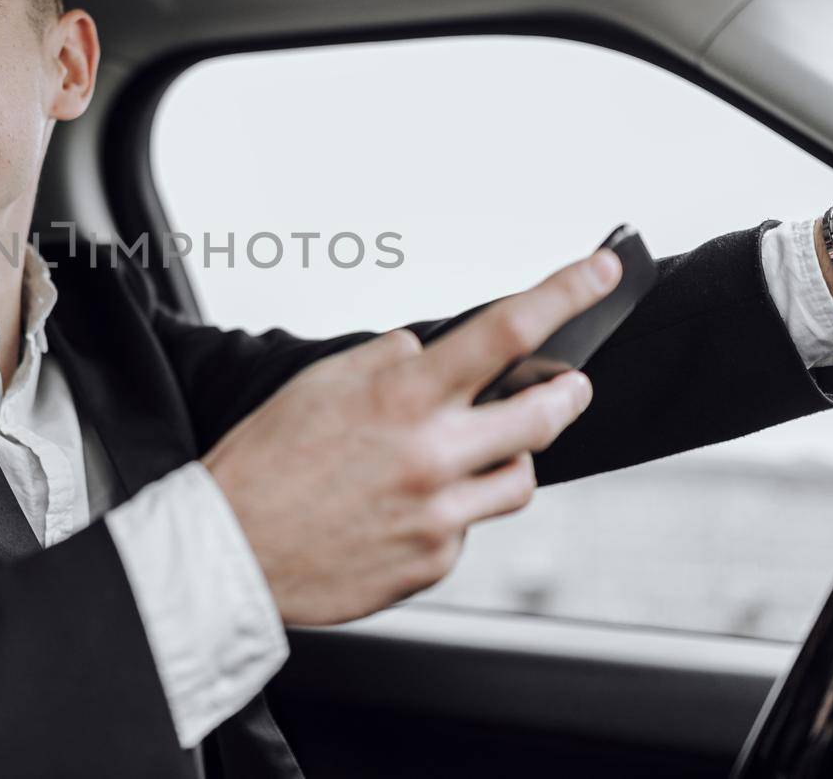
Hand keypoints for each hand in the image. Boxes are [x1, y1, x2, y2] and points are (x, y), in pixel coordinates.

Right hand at [202, 248, 619, 625]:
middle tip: (570, 385)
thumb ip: (385, 360)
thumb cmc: (263, 464)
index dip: (566, 293)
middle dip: (567, 392)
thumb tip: (425, 352)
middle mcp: (433, 455)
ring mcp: (440, 514)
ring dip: (507, 457)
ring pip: (519, 478)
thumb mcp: (318, 384)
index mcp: (403, 397)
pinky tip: (401, 509)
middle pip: (546, 414)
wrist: (229, 554)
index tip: (603, 271)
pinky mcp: (434, 560)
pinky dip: (449, 510)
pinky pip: (469, 527)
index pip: (506, 330)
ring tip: (464, 456)